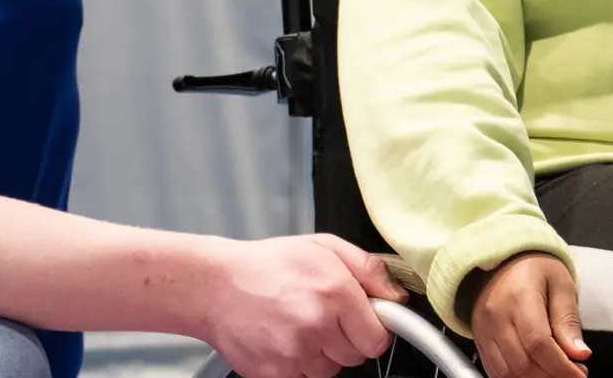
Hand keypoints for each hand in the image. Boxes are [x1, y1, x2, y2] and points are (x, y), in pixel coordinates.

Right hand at [202, 234, 407, 377]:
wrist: (215, 286)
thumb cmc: (268, 265)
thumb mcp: (322, 247)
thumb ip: (368, 268)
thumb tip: (397, 296)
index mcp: (334, 291)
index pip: (379, 337)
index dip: (372, 329)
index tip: (364, 322)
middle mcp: (317, 324)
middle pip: (357, 356)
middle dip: (346, 338)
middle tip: (322, 315)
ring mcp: (295, 354)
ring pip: (331, 370)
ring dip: (321, 353)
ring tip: (298, 325)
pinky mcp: (277, 374)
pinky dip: (299, 364)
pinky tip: (284, 339)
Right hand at [470, 253, 589, 377]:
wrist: (500, 259)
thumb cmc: (534, 269)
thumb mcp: (560, 284)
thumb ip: (568, 320)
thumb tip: (580, 354)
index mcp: (519, 298)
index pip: (538, 344)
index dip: (562, 368)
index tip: (581, 374)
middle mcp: (496, 316)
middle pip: (522, 364)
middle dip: (552, 377)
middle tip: (573, 373)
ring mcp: (484, 330)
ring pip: (507, 373)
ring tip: (555, 372)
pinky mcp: (479, 340)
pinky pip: (495, 372)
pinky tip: (536, 372)